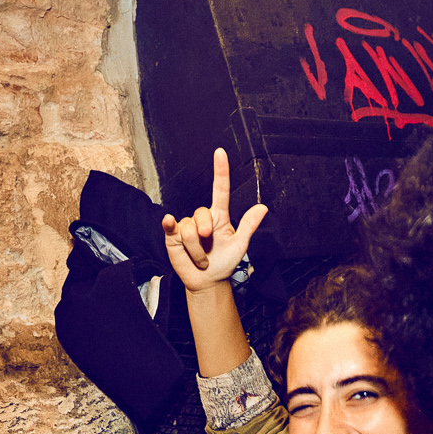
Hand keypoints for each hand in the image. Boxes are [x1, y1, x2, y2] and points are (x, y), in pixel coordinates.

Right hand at [163, 147, 268, 293]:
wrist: (208, 281)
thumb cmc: (224, 262)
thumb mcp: (240, 245)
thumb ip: (249, 226)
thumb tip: (263, 208)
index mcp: (220, 216)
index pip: (220, 189)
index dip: (220, 171)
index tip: (220, 152)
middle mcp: (202, 218)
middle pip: (202, 213)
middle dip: (206, 233)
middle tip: (209, 248)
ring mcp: (186, 225)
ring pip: (189, 229)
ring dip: (196, 250)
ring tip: (201, 259)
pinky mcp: (172, 235)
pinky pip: (170, 226)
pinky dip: (169, 224)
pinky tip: (169, 223)